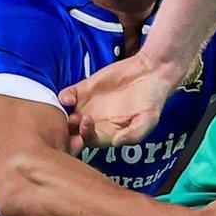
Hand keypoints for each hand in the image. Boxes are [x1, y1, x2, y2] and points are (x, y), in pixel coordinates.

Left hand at [59, 52, 174, 149]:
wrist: (151, 72)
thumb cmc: (152, 100)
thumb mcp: (149, 120)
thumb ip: (134, 134)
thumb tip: (116, 143)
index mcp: (108, 132)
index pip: (89, 142)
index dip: (85, 137)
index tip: (88, 124)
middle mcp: (95, 122)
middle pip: (73, 133)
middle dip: (69, 130)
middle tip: (74, 120)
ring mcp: (87, 106)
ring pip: (66, 116)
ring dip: (62, 116)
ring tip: (70, 109)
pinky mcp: (84, 89)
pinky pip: (66, 97)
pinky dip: (63, 98)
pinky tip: (69, 98)